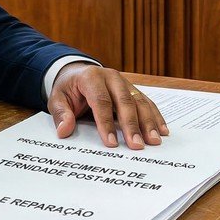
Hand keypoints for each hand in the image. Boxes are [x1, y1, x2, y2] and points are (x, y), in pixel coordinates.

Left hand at [48, 63, 168, 149]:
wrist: (77, 73)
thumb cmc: (68, 89)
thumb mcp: (57, 98)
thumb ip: (61, 113)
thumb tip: (64, 130)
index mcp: (91, 77)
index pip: (101, 101)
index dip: (106, 123)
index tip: (111, 143)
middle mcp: (111, 77)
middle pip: (125, 101)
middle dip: (132, 125)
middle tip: (136, 145)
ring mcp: (125, 82)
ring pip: (140, 101)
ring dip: (148, 122)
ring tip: (154, 141)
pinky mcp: (133, 89)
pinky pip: (147, 102)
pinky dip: (155, 116)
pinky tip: (162, 130)